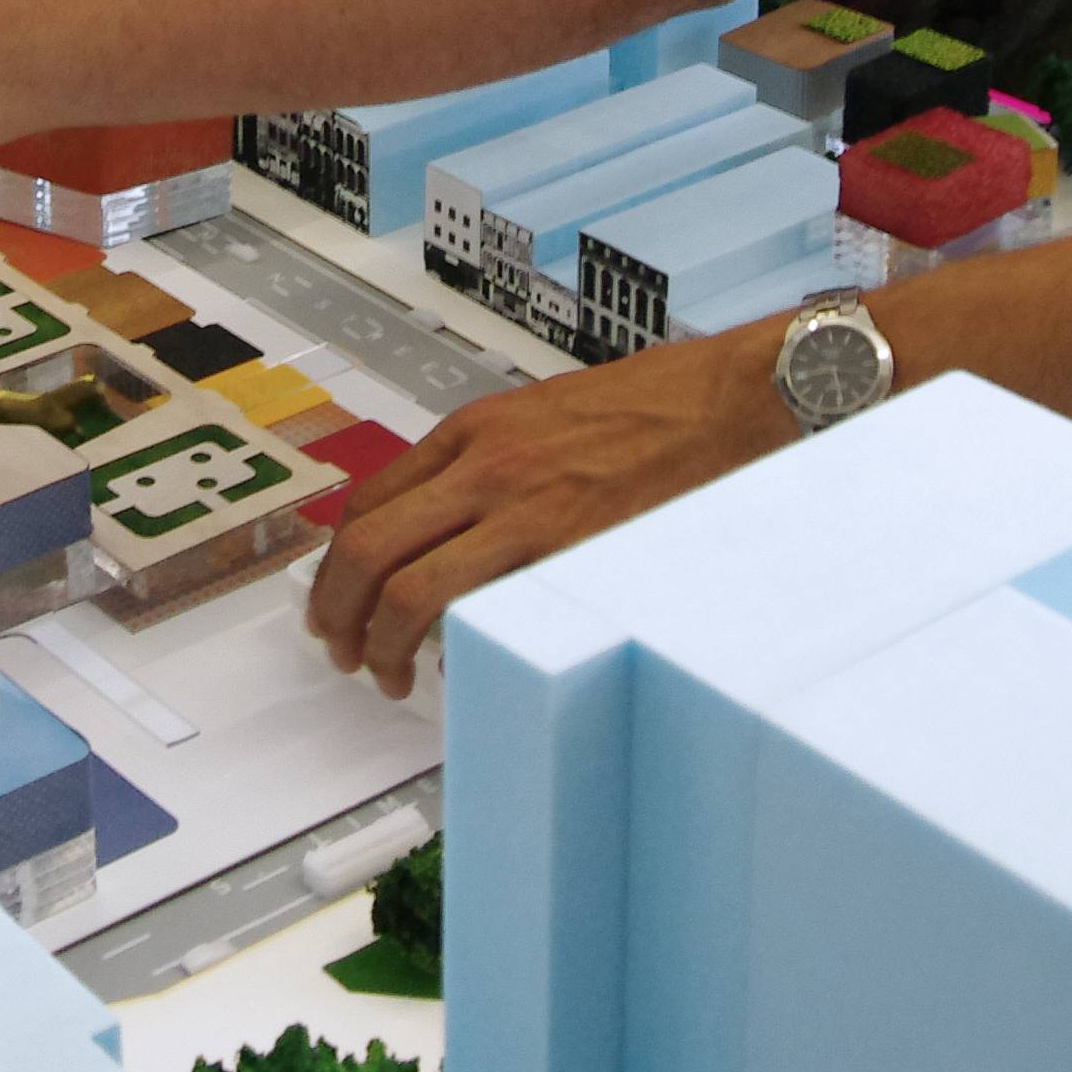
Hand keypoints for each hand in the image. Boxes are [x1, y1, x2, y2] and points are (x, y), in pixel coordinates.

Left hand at [303, 331, 793, 696]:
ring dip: (379, 642)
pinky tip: (457, 665)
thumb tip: (444, 528)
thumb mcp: (547, 418)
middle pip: (365, 548)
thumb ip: (492, 465)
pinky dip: (448, 645)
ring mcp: (522, 509)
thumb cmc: (657, 406)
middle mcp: (484, 466)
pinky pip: (478, 605)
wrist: (735, 398)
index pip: (367, 504)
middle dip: (336, 612)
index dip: (336, 565)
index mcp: (476, 431)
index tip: (337, 601)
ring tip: (386, 673)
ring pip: (406, 587)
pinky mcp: (566, 550)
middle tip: (340, 650)